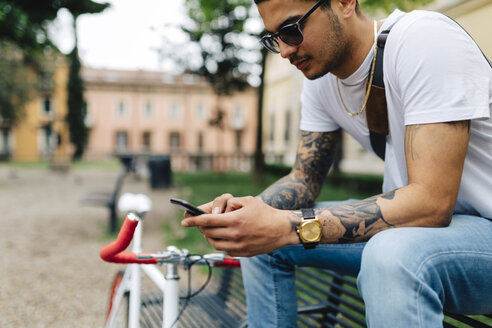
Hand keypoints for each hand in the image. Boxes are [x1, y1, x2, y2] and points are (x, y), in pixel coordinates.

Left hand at [181, 196, 299, 256]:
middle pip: (208, 233)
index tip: (185, 220)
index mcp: (234, 220)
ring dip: (209, 237)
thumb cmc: (265, 212)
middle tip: (200, 223)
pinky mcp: (243, 253)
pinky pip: (225, 250)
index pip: (207, 221)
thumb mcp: (248, 201)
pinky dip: (220, 244)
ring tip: (211, 230)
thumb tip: (216, 212)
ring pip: (215, 243)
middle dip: (201, 227)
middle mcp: (235, 234)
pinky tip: (224, 237)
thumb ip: (230, 204)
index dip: (193, 220)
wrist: (282, 229)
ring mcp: (239, 246)